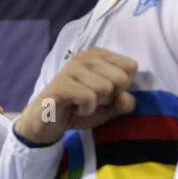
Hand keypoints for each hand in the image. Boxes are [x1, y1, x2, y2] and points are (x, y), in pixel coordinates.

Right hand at [14, 47, 137, 144]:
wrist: (46, 123)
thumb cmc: (79, 109)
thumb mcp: (108, 108)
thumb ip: (123, 103)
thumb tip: (125, 97)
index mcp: (98, 55)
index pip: (131, 66)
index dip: (123, 87)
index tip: (105, 93)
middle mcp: (84, 56)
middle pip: (121, 78)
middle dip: (110, 96)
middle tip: (92, 99)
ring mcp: (70, 68)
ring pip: (105, 88)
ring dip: (96, 104)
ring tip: (80, 103)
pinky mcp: (61, 84)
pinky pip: (88, 98)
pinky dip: (85, 110)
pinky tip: (74, 108)